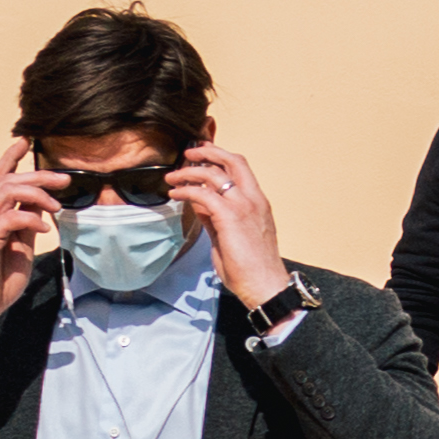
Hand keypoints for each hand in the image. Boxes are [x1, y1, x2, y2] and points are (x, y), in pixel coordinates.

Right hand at [0, 141, 60, 356]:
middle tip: (64, 178)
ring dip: (37, 193)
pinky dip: (30, 219)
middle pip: (8, 180)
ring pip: (7, 191)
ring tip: (57, 205)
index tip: (25, 141)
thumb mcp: (20, 249)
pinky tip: (44, 229)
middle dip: (38, 174)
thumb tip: (42, 208)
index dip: (10, 158)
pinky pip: (9, 218)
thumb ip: (27, 227)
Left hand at [171, 143, 288, 307]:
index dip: (220, 156)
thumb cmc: (252, 268)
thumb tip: (200, 205)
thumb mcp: (232, 237)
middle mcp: (254, 199)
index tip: (203, 155)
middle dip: (208, 152)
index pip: (241, 168)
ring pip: (215, 174)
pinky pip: (203, 195)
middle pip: (233, 161)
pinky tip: (175, 194)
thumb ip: (216, 218)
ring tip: (173, 177)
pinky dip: (186, 191)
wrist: (265, 286)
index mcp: (258, 202)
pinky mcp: (230, 217)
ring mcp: (244, 207)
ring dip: (190, 171)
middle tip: (189, 153)